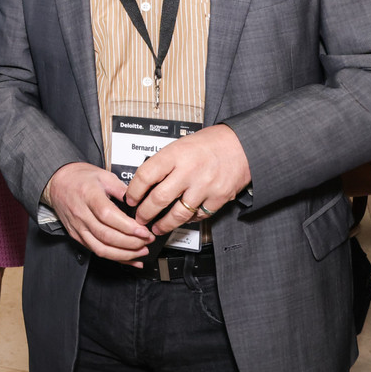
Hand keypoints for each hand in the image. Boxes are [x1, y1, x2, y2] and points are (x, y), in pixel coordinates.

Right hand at [43, 162, 153, 263]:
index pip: (108, 216)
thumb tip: (139, 202)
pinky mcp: (77, 236)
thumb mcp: (104, 175)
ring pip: (101, 248)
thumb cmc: (80, 178)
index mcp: (88, 195)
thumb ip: (122, 189)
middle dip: (131, 243)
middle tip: (147, 241)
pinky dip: (115, 258)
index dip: (127, 226)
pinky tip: (129, 259)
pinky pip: (96, 251)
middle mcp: (81, 214)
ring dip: (124, 254)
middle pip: (106, 235)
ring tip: (141, 252)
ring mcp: (78, 227)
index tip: (144, 231)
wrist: (58, 182)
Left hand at [126, 124, 250, 234]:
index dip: (134, 191)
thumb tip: (143, 183)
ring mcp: (204, 186)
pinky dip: (188, 220)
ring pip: (177, 214)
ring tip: (156, 227)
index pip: (145, 176)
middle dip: (145, 213)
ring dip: (164, 224)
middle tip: (139, 218)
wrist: (240, 145)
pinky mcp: (218, 198)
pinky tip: (181, 219)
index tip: (130, 199)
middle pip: (158, 199)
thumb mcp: (179, 145)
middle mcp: (188, 170)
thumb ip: (163, 163)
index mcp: (175, 154)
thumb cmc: (208, 144)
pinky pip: (198, 216)